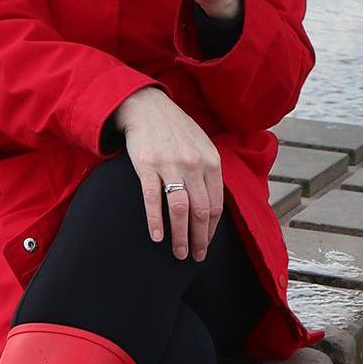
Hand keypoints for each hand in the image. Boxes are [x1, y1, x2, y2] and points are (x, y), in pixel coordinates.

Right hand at [110, 88, 223, 260]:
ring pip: (180, 209)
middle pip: (201, 211)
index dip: (212, 229)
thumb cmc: (174, 128)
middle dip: (200, 239)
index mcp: (210, 161)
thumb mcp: (201, 144)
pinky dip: (155, 220)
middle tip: (196, 256)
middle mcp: (193, 164)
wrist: (146, 107)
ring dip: (180, 236)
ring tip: (179, 253)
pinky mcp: (147, 166)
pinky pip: (153, 198)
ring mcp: (170, 165)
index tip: (207, 244)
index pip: (216, 204)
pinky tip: (157, 237)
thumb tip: (211, 203)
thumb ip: (209, 171)